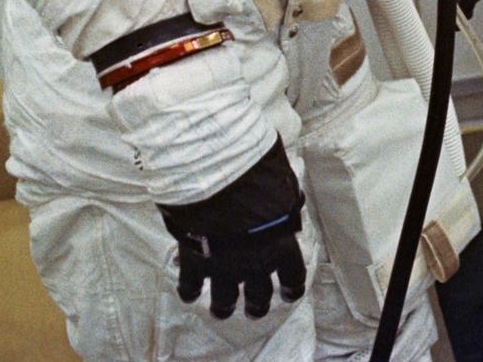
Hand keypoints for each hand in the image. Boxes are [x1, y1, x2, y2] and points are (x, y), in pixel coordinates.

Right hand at [158, 138, 304, 319]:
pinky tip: (189, 291)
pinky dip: (189, 291)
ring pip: (224, 302)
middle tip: (254, 308)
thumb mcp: (282, 184)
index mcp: (281, 244)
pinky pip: (189, 288)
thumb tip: (291, 198)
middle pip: (259, 298)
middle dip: (257, 306)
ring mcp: (224, 268)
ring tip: (221, 309)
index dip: (292, 288)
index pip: (294, 277)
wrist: (219, 179)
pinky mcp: (195, 265)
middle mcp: (255, 264)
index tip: (288, 294)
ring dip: (224, 307)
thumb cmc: (256, 174)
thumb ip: (285, 200)